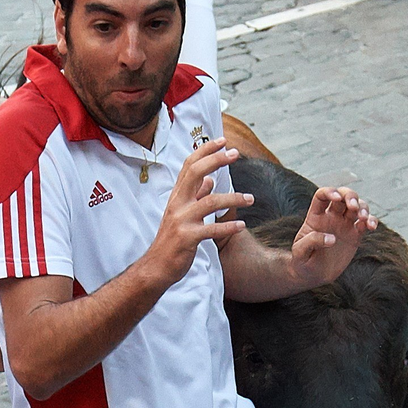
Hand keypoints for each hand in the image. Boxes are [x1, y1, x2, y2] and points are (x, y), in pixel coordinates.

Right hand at [147, 138, 252, 284]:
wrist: (156, 266)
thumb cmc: (171, 240)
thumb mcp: (181, 214)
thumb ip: (195, 196)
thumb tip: (209, 180)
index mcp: (177, 197)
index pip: (189, 166)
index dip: (205, 151)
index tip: (222, 141)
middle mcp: (177, 204)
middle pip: (195, 173)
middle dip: (216, 160)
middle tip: (235, 154)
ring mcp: (181, 221)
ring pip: (209, 202)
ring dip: (233, 198)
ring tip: (251, 199)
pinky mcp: (187, 238)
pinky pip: (211, 230)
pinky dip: (228, 227)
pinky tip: (241, 225)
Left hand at [289, 186, 376, 287]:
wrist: (313, 275)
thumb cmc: (302, 262)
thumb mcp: (299, 252)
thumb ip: (311, 242)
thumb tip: (331, 238)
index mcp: (315, 217)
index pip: (322, 196)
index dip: (330, 192)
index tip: (336, 198)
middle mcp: (331, 217)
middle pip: (343, 196)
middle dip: (350, 196)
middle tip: (353, 207)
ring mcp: (344, 225)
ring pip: (357, 206)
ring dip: (363, 207)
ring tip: (363, 218)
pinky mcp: (355, 235)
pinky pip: (366, 223)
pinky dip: (372, 221)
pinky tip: (371, 226)